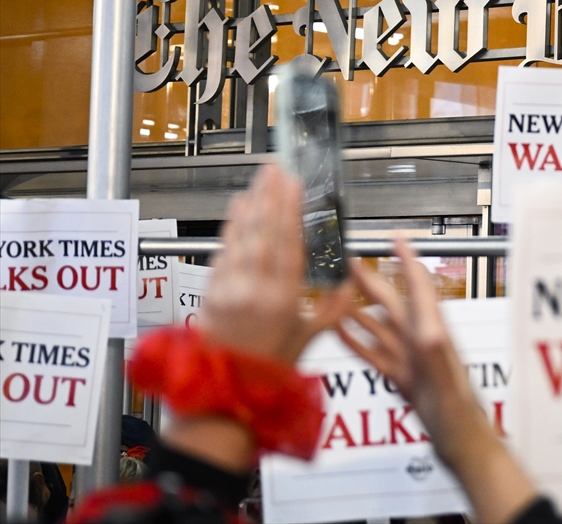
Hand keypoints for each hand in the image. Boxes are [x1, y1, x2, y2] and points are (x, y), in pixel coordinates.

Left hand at [164, 164, 353, 473]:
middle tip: (275, 168)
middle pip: (263, 233)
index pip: (287, 245)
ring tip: (258, 181)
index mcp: (282, 300)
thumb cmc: (267, 372)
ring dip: (250, 206)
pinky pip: (224, 253)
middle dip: (270, 197)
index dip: (290, 211)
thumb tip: (348, 289)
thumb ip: (329, 313)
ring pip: (241, 239)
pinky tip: (237, 213)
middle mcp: (254, 291)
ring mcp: (229, 290)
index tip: (294, 184)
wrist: (223, 395)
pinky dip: (231, 229)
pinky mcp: (212, 293)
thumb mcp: (306, 342)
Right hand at [338, 243, 537, 522]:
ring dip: (360, 309)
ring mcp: (412, 361)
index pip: (419, 289)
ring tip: (340, 293)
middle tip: (352, 261)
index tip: (397, 239)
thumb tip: (428, 329)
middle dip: (374, 281)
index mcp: (433, 337)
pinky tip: (343, 333)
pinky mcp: (404, 379)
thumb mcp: (446, 386)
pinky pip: (376, 354)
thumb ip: (438, 358)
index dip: (408, 262)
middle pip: (394, 304)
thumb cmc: (460, 420)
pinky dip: (358, 341)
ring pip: (381, 328)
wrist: (464, 447)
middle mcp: (423, 343)